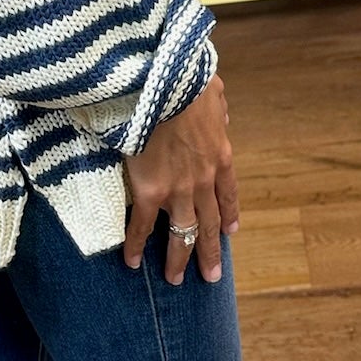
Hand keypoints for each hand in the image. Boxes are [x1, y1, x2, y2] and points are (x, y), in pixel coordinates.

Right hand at [123, 74, 238, 285]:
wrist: (166, 86)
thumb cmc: (187, 81)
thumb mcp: (214, 91)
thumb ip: (218, 108)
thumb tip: (219, 112)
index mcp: (221, 157)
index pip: (228, 195)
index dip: (228, 215)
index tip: (230, 232)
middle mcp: (204, 181)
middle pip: (209, 224)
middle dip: (210, 252)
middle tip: (211, 276)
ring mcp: (178, 190)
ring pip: (182, 233)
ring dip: (179, 259)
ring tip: (176, 279)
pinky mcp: (151, 191)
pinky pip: (142, 226)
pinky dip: (134, 245)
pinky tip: (130, 262)